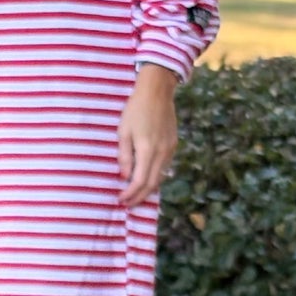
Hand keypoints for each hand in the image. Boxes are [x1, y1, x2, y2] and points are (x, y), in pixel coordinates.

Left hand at [117, 64, 178, 207]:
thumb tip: (124, 177)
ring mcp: (170, 150)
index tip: (121, 200)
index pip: (140, 181)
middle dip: (140, 197)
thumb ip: (124, 156)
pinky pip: (164, 167)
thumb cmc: (135, 110)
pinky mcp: (173, 145)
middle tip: (128, 204)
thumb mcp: (123, 132)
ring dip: (148, 189)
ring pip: (160, 178)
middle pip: (152, 184)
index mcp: (147, 150)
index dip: (131, 194)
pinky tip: (146, 179)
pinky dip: (155, 177)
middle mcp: (162, 153)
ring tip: (135, 195)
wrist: (157, 92)